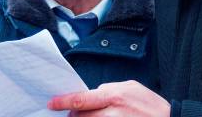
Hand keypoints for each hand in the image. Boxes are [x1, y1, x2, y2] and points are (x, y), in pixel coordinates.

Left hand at [48, 80, 169, 116]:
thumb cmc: (150, 105)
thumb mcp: (131, 88)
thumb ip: (110, 90)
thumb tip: (93, 93)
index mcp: (114, 96)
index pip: (80, 100)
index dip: (63, 102)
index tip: (51, 104)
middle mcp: (111, 113)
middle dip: (74, 115)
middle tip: (75, 114)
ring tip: (94, 116)